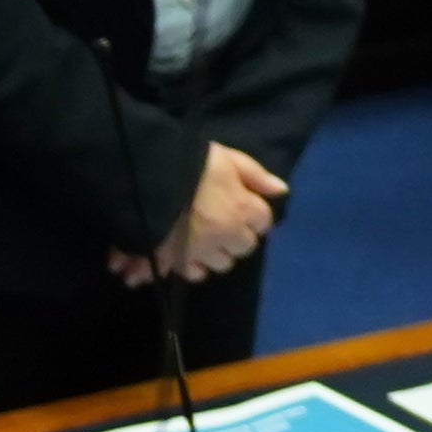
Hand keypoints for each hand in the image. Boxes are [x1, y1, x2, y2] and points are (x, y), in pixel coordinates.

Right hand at [113, 144, 289, 288]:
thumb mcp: (229, 158)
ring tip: (202, 240)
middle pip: (244, 247)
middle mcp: (227, 235)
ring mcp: (202, 250)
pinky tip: (185, 257)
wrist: (150, 177)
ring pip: (221, 263)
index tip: (242, 205)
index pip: (263, 222)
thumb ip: (256, 176)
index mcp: (243, 209)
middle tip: (221, 223)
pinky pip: (193, 273)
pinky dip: (192, 267)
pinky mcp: (177, 260)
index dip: (254, 214)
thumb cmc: (191, 163)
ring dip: (216, 253)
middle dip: (237, 237)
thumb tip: (282, 190)